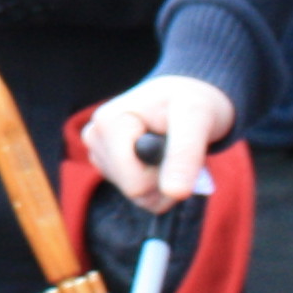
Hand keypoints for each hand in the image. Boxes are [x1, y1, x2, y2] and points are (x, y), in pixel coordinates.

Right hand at [83, 76, 236, 212]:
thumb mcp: (196, 118)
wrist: (185, 96)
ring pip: (137, 196)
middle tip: (181, 150)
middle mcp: (96, 137)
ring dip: (165, 182)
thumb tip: (175, 192)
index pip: (135, 183)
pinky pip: (139, 195)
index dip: (168, 174)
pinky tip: (162, 159)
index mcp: (108, 122)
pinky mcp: (107, 165)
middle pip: (135, 192)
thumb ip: (185, 153)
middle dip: (166, 179)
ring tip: (173, 150)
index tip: (181, 146)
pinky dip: (159, 185)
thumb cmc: (192, 100)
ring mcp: (99, 153)